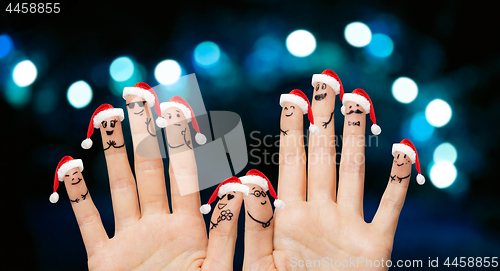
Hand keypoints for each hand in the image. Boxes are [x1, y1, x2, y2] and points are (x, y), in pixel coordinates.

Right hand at [64, 96, 241, 270]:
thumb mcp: (220, 270)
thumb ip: (230, 230)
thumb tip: (246, 184)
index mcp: (191, 227)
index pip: (187, 174)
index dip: (183, 141)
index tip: (179, 108)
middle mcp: (159, 225)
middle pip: (151, 169)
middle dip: (145, 132)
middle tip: (139, 93)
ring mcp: (131, 239)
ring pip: (120, 187)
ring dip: (113, 152)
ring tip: (107, 116)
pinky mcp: (104, 260)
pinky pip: (88, 223)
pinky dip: (77, 198)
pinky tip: (70, 167)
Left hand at [243, 86, 413, 269]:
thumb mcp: (262, 264)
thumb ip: (258, 225)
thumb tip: (249, 182)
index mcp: (290, 216)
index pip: (290, 162)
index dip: (291, 130)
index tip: (291, 98)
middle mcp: (320, 212)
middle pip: (323, 157)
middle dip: (324, 120)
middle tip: (325, 82)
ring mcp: (348, 225)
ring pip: (354, 172)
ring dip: (357, 138)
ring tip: (358, 102)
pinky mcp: (375, 245)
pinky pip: (389, 207)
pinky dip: (398, 181)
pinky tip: (404, 150)